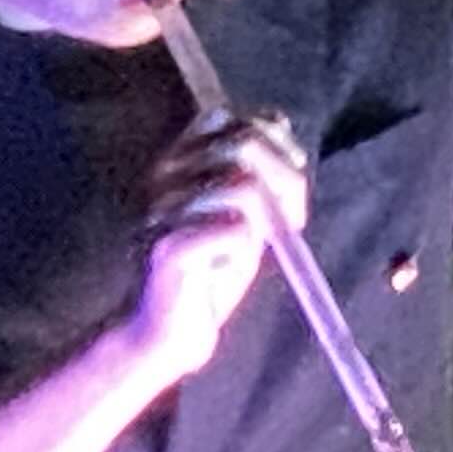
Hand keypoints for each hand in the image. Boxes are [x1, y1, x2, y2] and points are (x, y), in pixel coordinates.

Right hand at [121, 111, 307, 388]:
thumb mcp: (240, 207)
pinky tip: (226, 266)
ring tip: (251, 248)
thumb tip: (279, 123)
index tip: (287, 183)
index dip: (271, 141)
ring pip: (244, 187)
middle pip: (244, 143)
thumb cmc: (207, 271)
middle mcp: (163, 176)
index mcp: (175, 160)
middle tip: (290, 220)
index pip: (228, 118)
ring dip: (264, 220)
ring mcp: (162, 209)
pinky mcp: (169, 247)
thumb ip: (254, 167)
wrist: (169, 333)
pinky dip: (244, 247)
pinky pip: (235, 227)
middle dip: (286, 179)